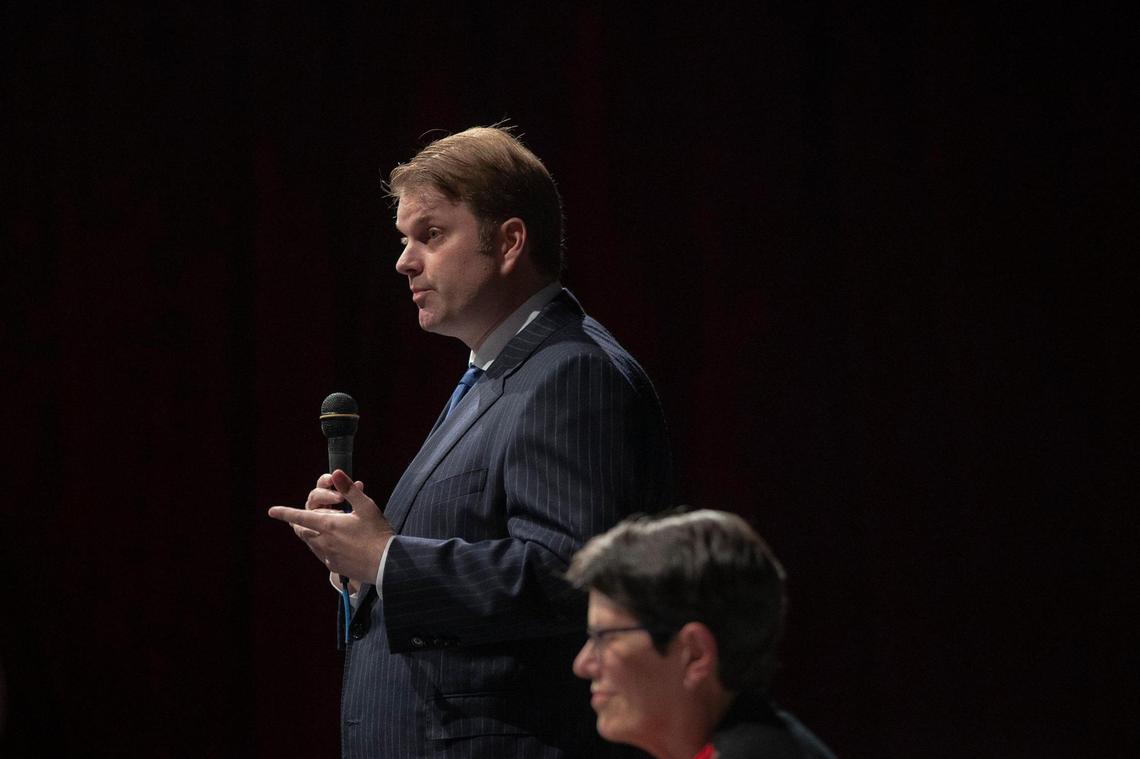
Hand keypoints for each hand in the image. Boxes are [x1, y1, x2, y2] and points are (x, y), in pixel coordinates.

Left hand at [268, 469, 393, 585]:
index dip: (285, 513)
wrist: (387, 564)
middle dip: (299, 523)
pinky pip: (323, 555)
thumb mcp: (366, 506)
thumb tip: (336, 472)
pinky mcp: (335, 566)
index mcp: (329, 524)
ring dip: (312, 534)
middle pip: (302, 531)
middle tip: (302, 519)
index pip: (300, 516)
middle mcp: (324, 541)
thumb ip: (349, 489)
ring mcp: (328, 556)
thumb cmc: (378, 533)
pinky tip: (337, 545)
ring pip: (311, 543)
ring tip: (324, 529)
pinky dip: (324, 547)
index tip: (272, 511)